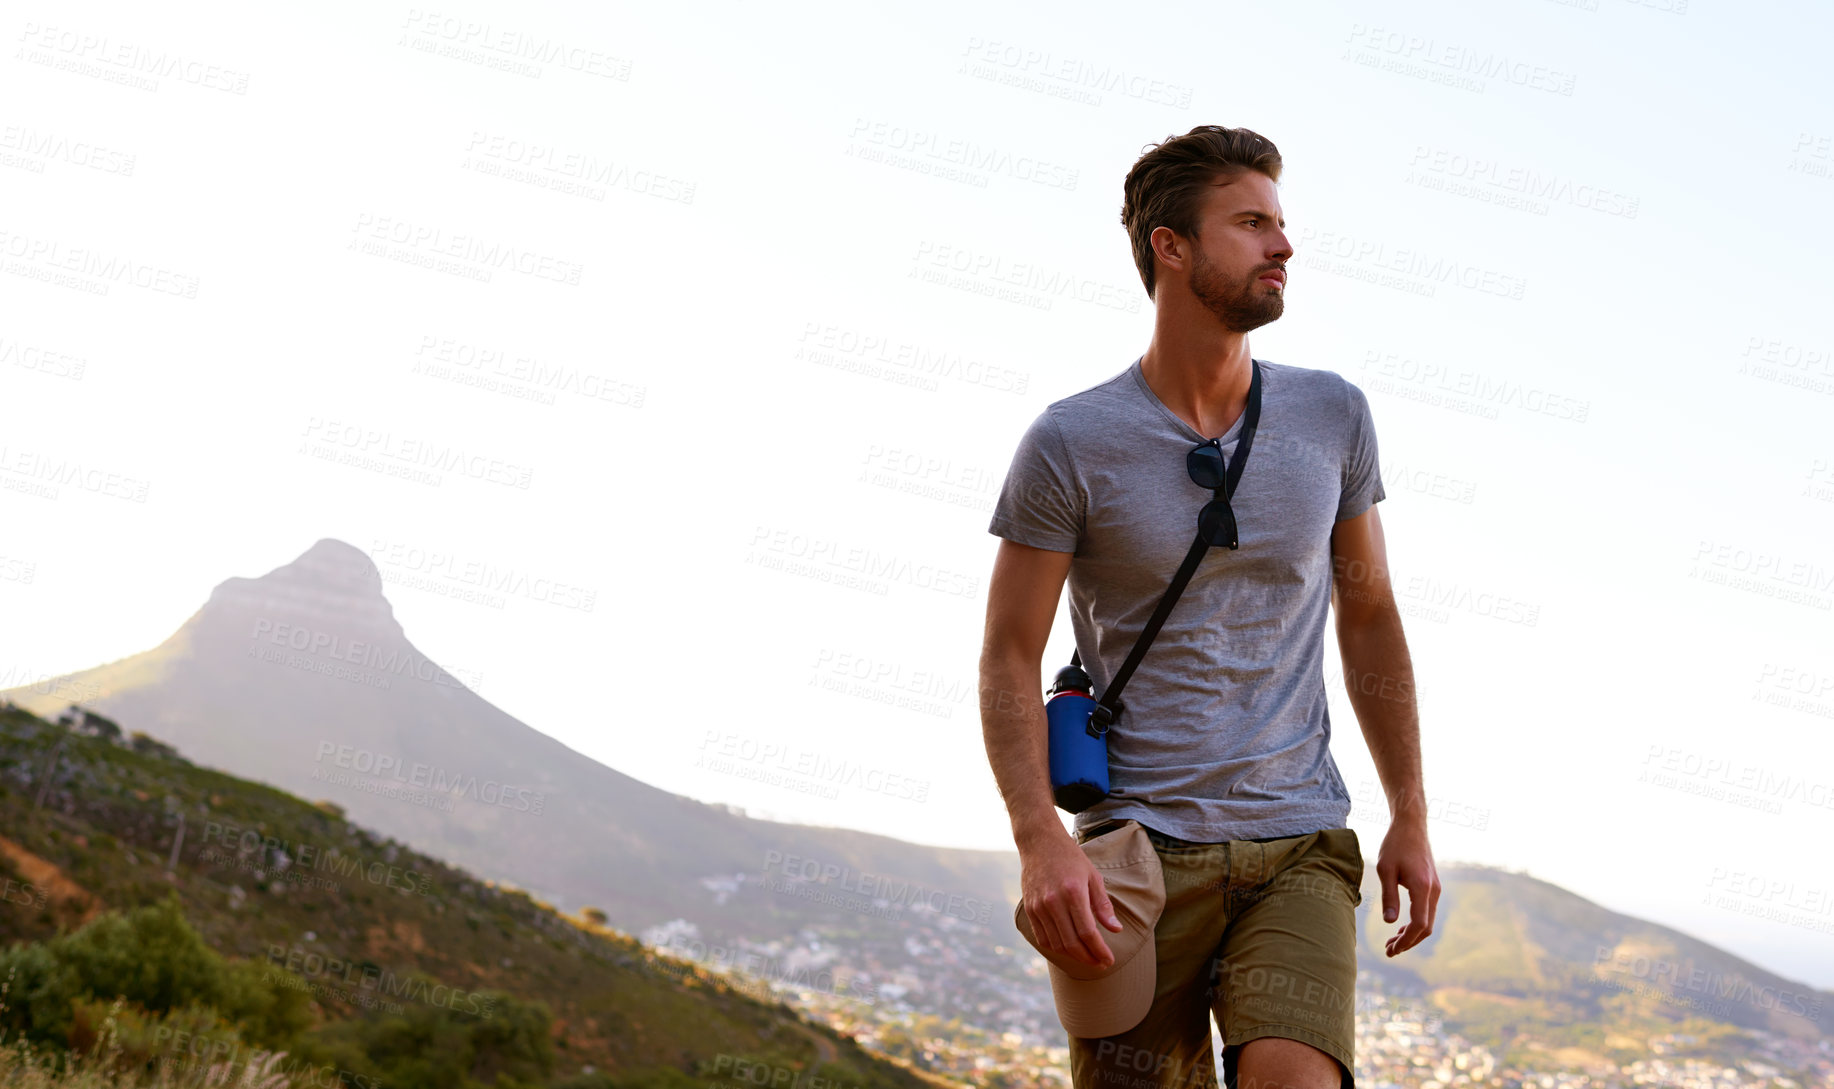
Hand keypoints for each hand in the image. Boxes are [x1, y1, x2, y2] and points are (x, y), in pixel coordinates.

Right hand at [1019, 832, 1123, 967]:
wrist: (1039, 842)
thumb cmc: (1070, 857)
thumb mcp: (1093, 876)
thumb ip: (1103, 905)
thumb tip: (1116, 929)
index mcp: (1073, 892)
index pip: (1087, 932)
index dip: (1099, 950)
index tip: (1109, 960)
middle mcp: (1053, 902)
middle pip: (1071, 942)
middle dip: (1088, 957)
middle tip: (1100, 963)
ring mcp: (1039, 906)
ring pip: (1056, 944)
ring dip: (1073, 955)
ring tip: (1087, 956)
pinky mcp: (1029, 909)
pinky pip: (1042, 938)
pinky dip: (1056, 947)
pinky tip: (1069, 947)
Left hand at [1376, 817, 1439, 956]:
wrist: (1411, 826)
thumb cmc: (1394, 845)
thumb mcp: (1385, 870)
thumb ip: (1389, 896)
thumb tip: (1390, 923)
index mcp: (1422, 887)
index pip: (1418, 924)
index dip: (1406, 941)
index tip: (1391, 949)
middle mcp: (1434, 891)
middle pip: (1425, 927)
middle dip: (1408, 942)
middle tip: (1388, 951)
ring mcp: (1436, 889)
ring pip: (1428, 921)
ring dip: (1411, 934)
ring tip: (1391, 942)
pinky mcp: (1433, 886)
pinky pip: (1427, 911)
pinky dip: (1416, 924)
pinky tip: (1401, 927)